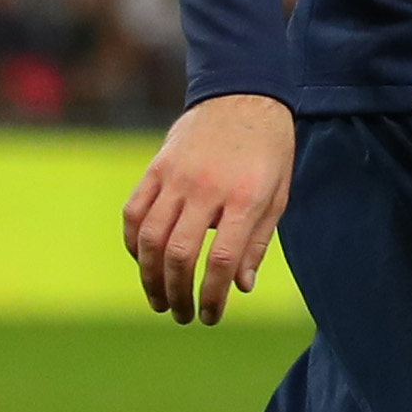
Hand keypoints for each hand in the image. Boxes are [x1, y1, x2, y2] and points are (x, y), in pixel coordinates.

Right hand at [123, 94, 295, 323]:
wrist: (244, 94)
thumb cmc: (268, 151)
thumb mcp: (278, 196)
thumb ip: (258, 243)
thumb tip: (240, 287)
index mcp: (245, 198)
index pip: (220, 260)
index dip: (211, 296)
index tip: (210, 316)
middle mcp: (208, 188)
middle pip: (179, 254)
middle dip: (178, 294)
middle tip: (183, 315)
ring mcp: (177, 176)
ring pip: (150, 237)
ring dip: (150, 277)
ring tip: (159, 300)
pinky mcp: (157, 167)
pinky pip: (134, 211)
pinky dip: (133, 243)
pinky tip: (142, 262)